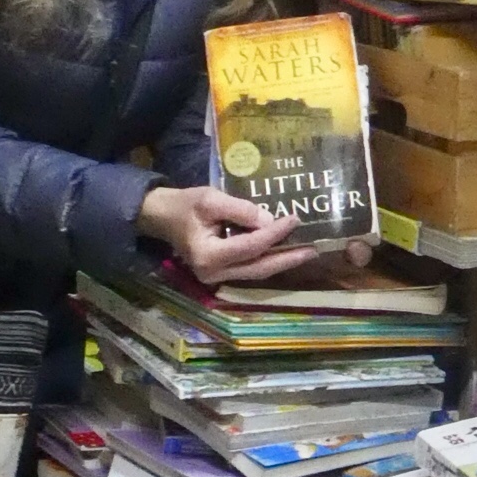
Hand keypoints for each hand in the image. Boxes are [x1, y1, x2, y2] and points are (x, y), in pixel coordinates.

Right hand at [138, 184, 302, 283]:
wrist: (163, 217)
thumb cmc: (185, 206)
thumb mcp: (210, 199)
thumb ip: (240, 210)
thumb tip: (269, 220)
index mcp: (208, 256)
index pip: (251, 246)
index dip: (274, 233)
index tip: (294, 219)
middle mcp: (213, 273)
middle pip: (259, 268)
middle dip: (287, 258)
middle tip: (314, 249)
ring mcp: (217, 277)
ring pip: (257, 272)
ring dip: (282, 261)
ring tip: (306, 252)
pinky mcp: (222, 274)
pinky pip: (250, 269)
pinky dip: (269, 260)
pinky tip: (286, 251)